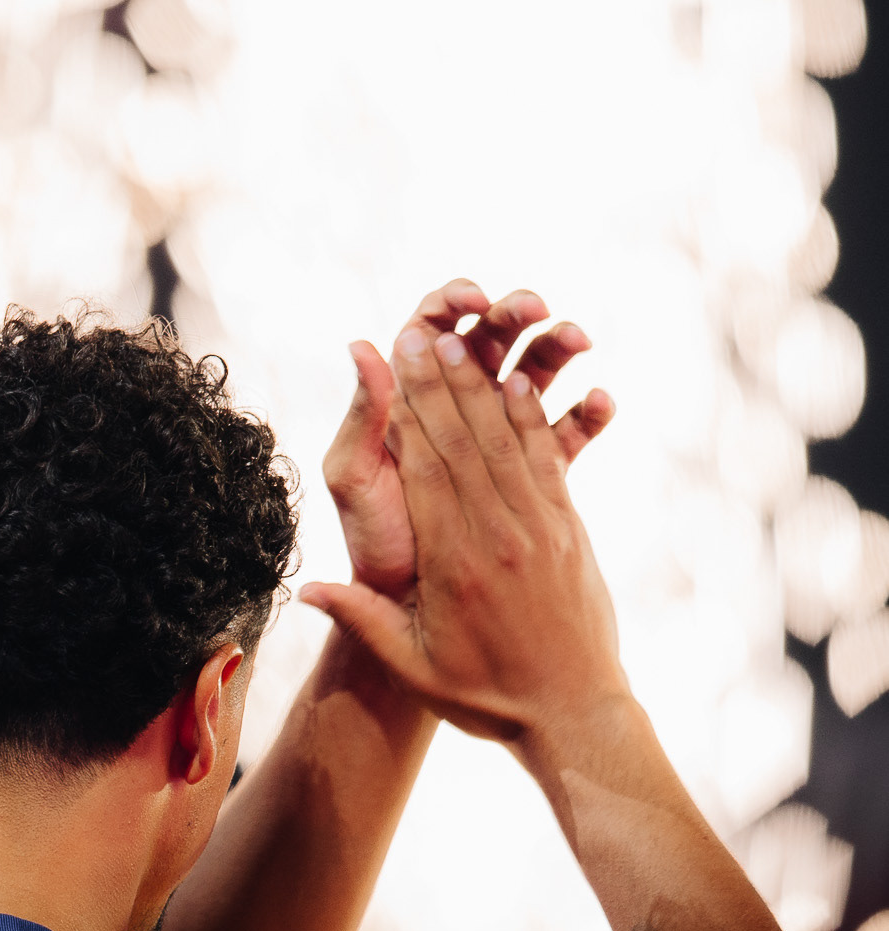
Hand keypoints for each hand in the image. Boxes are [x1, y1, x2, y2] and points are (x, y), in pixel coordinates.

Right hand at [301, 329, 623, 747]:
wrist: (572, 714)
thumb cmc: (487, 698)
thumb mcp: (414, 667)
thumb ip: (362, 622)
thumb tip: (304, 590)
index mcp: (455, 566)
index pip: (428, 471)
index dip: (410, 410)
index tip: (395, 364)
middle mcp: (500, 536)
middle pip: (465, 442)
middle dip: (441, 384)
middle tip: (422, 335)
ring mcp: (540, 529)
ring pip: (507, 442)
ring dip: (484, 387)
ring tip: (464, 343)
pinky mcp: (569, 531)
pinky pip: (545, 461)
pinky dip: (531, 419)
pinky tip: (519, 385)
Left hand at [326, 279, 613, 601]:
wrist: (409, 604)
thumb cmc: (374, 543)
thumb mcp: (355, 478)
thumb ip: (362, 416)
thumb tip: (361, 343)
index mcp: (410, 398)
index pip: (429, 327)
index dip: (453, 303)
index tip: (474, 300)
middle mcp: (454, 408)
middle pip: (490, 339)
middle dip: (515, 314)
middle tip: (537, 306)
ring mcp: (495, 436)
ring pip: (535, 374)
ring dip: (559, 349)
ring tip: (579, 341)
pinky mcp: (529, 469)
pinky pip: (565, 431)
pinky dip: (586, 413)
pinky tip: (602, 402)